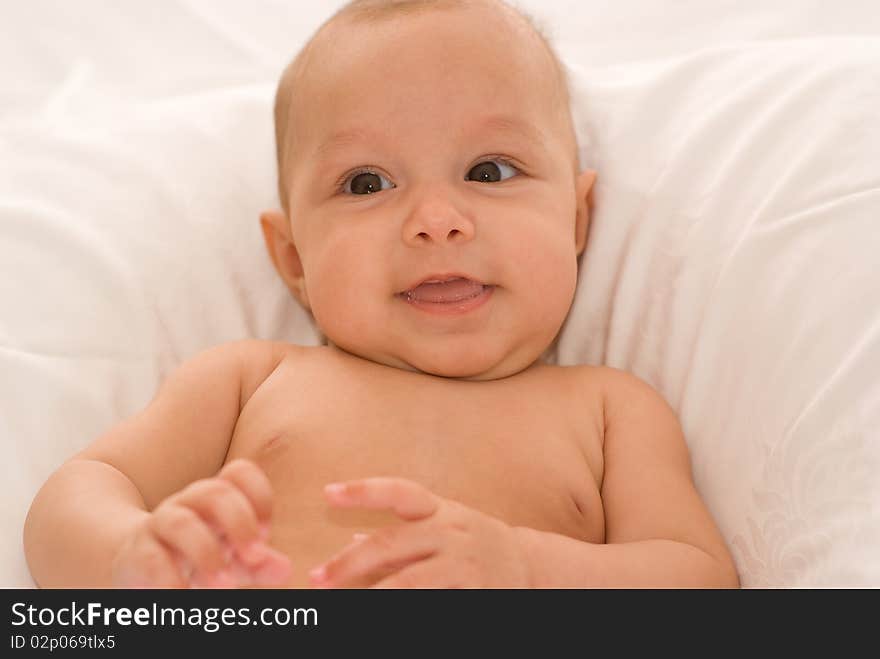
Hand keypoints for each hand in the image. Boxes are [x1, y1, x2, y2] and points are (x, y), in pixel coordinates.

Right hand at [111, 459, 290, 587]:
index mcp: (216, 497)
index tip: (266, 532)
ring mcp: (160, 524)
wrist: (136, 562)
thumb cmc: (196, 557)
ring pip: (182, 523)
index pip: (239, 473)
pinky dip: (170, 580)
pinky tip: (185, 595)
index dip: (259, 496)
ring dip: (207, 553)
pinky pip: (152, 559)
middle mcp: (188, 503)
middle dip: (240, 522)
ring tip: (225, 585)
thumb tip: (284, 569)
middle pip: (215, 493)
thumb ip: (258, 563)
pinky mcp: (136, 553)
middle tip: (255, 556)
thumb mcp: (231, 559)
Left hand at [309, 477, 531, 587]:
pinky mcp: (474, 590)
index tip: (328, 493)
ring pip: (410, 579)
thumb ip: (400, 538)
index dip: (363, 491)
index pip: (399, 492)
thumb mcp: (443, 529)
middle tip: (318, 577)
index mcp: (441, 510)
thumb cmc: (477, 545)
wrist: (533, 568)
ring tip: (346, 607)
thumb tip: (351, 541)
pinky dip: (406, 608)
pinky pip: (433, 600)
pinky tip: (384, 613)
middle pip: (392, 541)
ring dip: (374, 594)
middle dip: (350, 561)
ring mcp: (464, 562)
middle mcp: (452, 530)